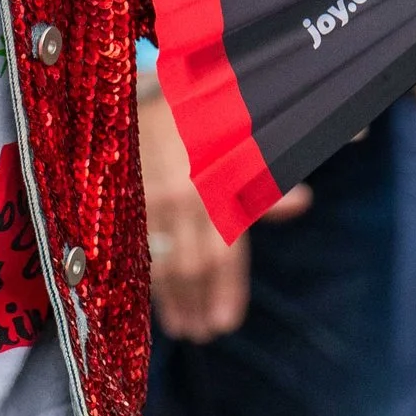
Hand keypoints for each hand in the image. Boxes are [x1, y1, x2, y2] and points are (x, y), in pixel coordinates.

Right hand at [139, 85, 307, 338]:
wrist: (137, 80)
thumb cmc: (197, 110)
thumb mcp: (241, 137)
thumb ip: (266, 177)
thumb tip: (302, 202)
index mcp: (217, 184)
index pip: (225, 253)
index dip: (226, 293)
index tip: (226, 324)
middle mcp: (183, 197)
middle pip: (192, 267)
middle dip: (198, 304)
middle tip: (203, 334)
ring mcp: (145, 199)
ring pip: (159, 263)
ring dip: (170, 300)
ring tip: (181, 327)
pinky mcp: (113, 196)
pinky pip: (128, 248)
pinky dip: (139, 277)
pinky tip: (147, 297)